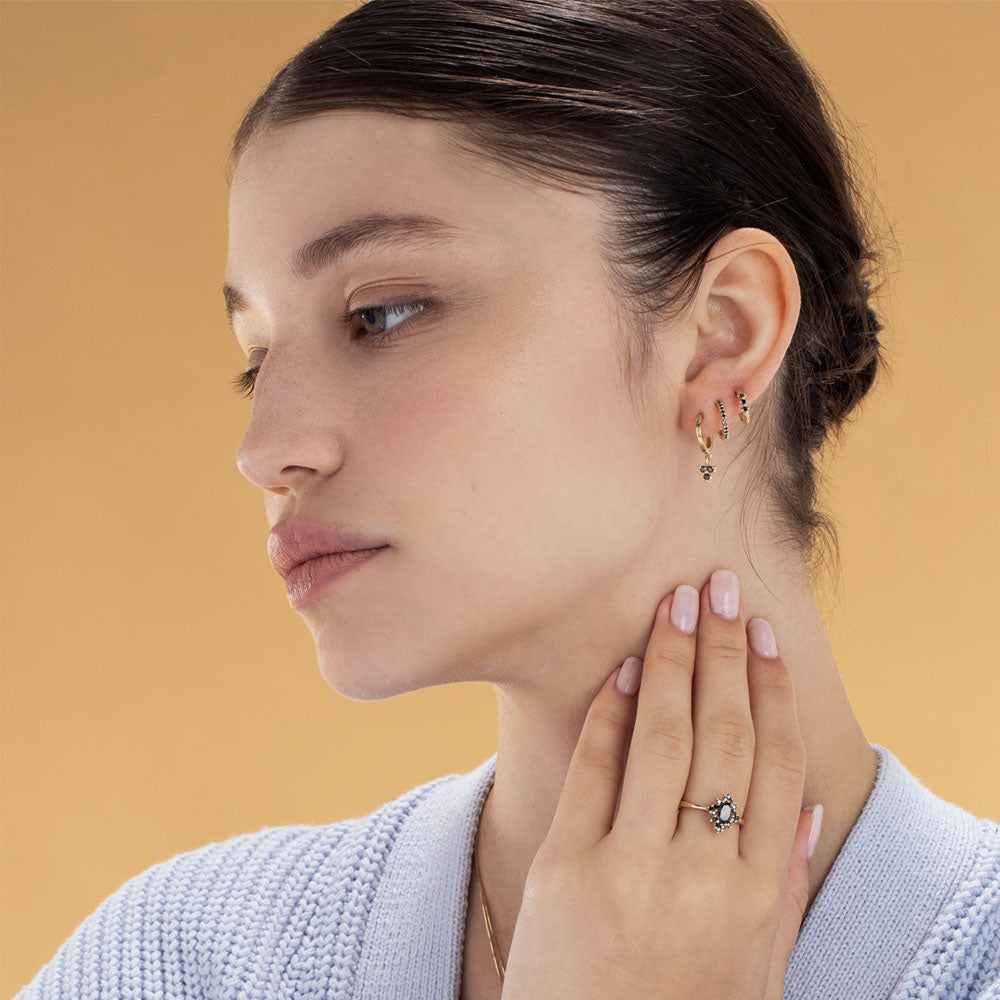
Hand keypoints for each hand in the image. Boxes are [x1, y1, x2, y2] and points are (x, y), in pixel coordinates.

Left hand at [499, 570, 817, 999]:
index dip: (770, 689)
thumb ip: (784, 891)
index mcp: (757, 896)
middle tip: (721, 587)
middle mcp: (702, 875)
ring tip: (678, 605)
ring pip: (662, 741)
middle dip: (723, 653)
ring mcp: (630, 869)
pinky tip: (623, 668)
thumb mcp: (756, 973)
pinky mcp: (565, 870)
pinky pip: (593, 773)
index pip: (774, 764)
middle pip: (721, 736)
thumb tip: (805, 808)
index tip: (765, 635)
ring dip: (671, 663)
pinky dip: (609, 715)